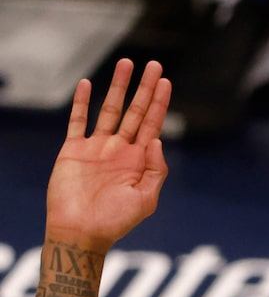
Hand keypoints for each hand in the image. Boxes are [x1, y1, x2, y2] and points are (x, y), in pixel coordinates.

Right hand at [46, 60, 170, 250]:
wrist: (80, 233)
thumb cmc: (114, 222)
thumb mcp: (145, 200)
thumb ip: (156, 170)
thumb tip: (157, 140)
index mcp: (139, 160)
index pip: (152, 124)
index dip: (160, 103)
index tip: (166, 81)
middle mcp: (119, 150)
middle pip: (135, 111)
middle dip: (145, 88)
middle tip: (154, 65)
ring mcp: (97, 148)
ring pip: (109, 110)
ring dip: (118, 87)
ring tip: (126, 63)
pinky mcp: (74, 150)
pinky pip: (77, 121)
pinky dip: (81, 103)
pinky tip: (86, 84)